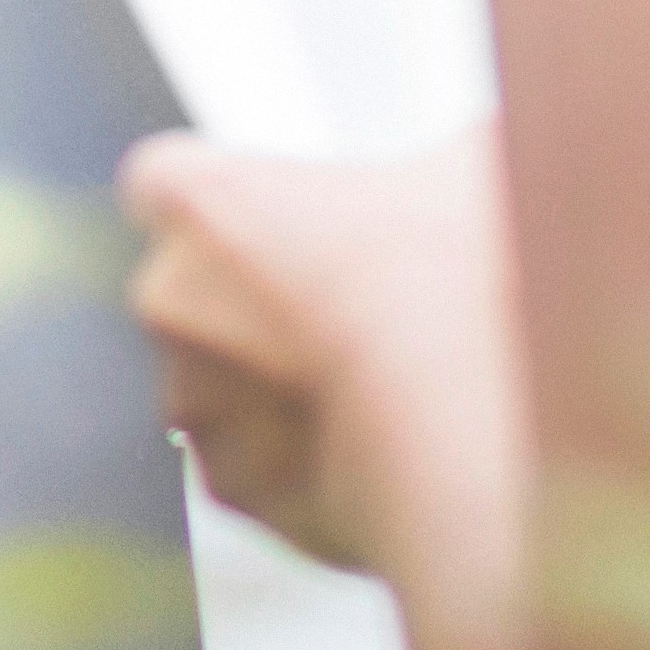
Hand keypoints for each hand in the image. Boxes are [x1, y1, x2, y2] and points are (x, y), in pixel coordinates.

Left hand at [125, 127, 514, 570]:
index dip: (226, 205)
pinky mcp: (234, 488)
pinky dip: (304, 467)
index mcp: (209, 200)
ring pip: (222, 387)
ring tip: (382, 391)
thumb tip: (471, 162)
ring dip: (277, 391)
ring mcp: (197, 400)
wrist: (484, 423)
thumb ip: (434, 161)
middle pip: (194, 291)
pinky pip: (259, 469)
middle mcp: (172, 298)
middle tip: (354, 315)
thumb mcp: (474, 168)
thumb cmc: (466, 281)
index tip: (273, 222)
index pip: (166, 182)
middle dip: (258, 307)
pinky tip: (380, 449)